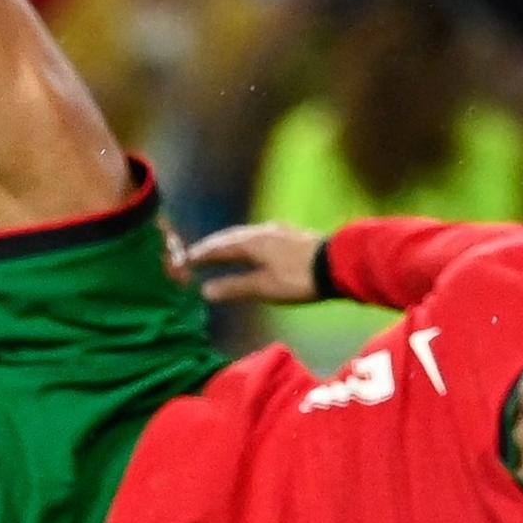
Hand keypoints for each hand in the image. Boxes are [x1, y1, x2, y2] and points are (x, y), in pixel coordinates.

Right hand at [186, 221, 325, 304]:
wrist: (339, 264)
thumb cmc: (299, 278)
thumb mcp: (264, 287)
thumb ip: (234, 287)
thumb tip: (205, 291)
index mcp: (251, 242)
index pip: (218, 248)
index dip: (200, 255)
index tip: (184, 261)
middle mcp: (262, 231)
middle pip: (230, 237)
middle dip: (212, 246)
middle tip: (196, 254)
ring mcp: (279, 231)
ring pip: (246, 235)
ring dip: (230, 243)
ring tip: (221, 251)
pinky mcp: (293, 236)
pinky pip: (260, 237)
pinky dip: (247, 243)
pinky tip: (254, 247)